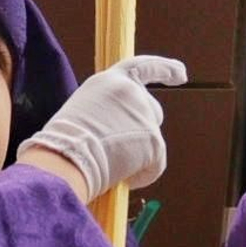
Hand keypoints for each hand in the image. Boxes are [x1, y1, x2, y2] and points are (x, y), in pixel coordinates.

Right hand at [16, 54, 186, 200]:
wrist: (64, 160)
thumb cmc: (63, 145)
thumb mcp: (82, 114)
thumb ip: (106, 113)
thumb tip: (122, 135)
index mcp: (108, 81)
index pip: (142, 67)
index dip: (165, 69)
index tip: (182, 74)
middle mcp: (131, 92)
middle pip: (152, 110)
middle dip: (144, 129)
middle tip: (121, 149)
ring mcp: (144, 116)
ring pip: (151, 142)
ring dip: (136, 155)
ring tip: (109, 163)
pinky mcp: (154, 141)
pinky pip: (154, 166)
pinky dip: (140, 176)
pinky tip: (120, 178)